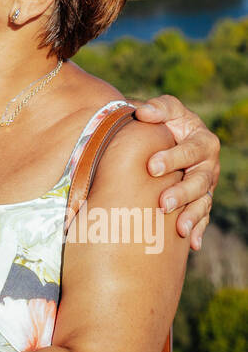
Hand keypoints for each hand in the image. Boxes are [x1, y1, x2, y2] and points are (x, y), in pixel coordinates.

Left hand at [133, 94, 220, 251]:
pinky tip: (191, 243)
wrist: (169, 140)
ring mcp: (206, 186)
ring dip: (191, 215)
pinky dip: (198, 230)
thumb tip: (143, 113)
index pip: (191, 150)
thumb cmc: (167, 122)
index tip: (151, 167)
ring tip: (179, 227)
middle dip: (182, 193)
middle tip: (163, 203)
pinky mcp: (200, 202)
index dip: (173, 158)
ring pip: (202, 203)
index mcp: (202, 141)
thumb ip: (158, 108)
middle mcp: (208, 166)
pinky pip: (202, 218)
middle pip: (199, 181)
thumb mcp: (167, 110)